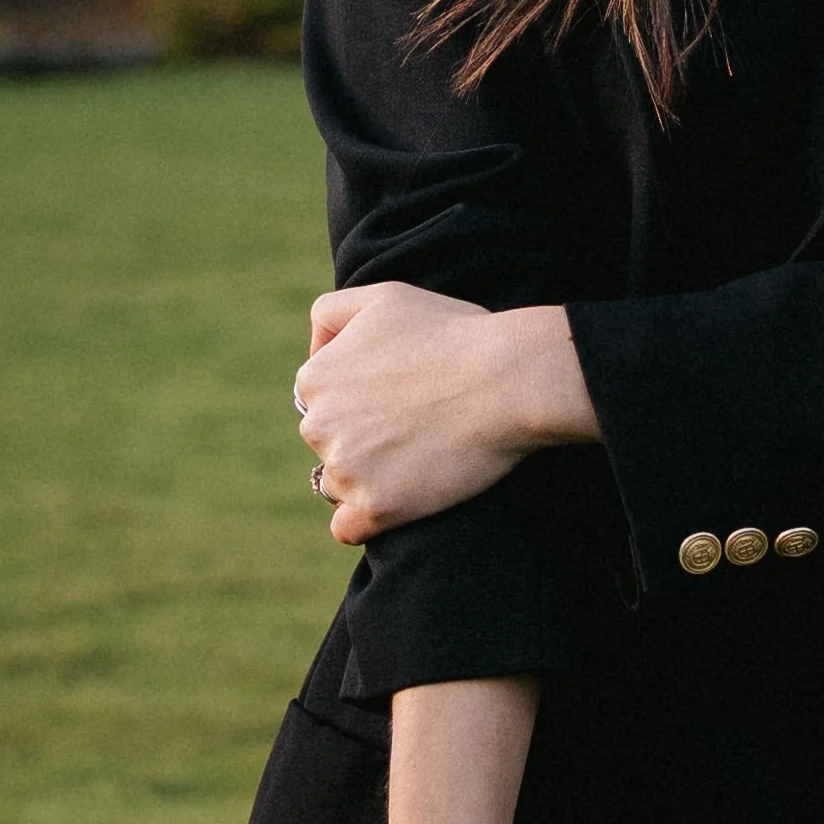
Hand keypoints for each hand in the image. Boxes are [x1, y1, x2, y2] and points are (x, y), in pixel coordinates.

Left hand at [297, 283, 597, 543]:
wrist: (508, 379)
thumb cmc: (454, 333)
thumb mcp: (385, 296)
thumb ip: (331, 313)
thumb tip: (315, 351)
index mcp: (315, 378)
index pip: (320, 400)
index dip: (361, 398)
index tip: (400, 394)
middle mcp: (317, 426)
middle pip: (328, 443)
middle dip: (361, 437)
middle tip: (415, 423)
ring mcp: (345, 470)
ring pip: (339, 484)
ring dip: (369, 476)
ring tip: (419, 455)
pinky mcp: (376, 508)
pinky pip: (349, 527)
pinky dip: (368, 518)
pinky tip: (401, 497)